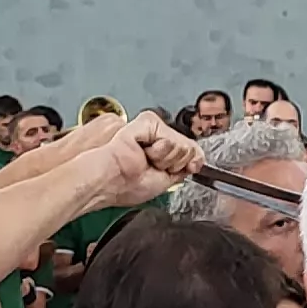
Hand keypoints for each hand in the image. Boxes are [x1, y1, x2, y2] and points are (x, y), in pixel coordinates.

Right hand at [79, 114, 193, 208]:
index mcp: (158, 151)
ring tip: (145, 159)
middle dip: (175, 164)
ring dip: (165, 159)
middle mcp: (157, 138)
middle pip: (189, 147)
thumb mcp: (163, 182)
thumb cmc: (124, 186)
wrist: (108, 180)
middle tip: (152, 166)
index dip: (192, 162)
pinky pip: (170, 137)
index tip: (178, 170)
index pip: (190, 150)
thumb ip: (181, 168)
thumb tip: (198, 159)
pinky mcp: (147, 121)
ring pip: (182, 144)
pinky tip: (144, 152)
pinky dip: (160, 150)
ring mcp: (152, 129)